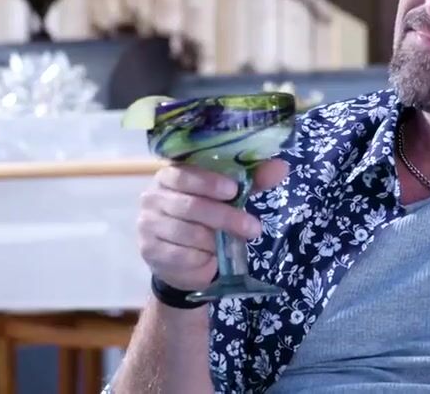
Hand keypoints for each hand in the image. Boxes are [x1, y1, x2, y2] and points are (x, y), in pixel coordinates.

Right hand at [136, 158, 288, 291]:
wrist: (183, 262)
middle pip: (189, 205)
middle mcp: (153, 197)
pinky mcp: (149, 250)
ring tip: (232, 244)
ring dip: (215, 240)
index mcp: (170, 176)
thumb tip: (281, 167)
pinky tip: (211, 256)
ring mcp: (147, 224)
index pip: (183, 173)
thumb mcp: (229, 198)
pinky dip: (200, 256)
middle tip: (253, 227)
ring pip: (186, 232)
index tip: (233, 190)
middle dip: (225, 217)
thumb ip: (251, 181)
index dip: (208, 181)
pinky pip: (179, 254)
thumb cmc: (207, 221)